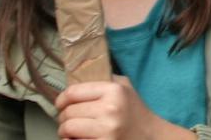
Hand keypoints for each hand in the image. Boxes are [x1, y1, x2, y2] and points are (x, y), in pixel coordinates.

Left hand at [55, 76, 176, 139]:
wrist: (150, 136)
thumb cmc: (135, 112)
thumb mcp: (124, 87)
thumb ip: (104, 79)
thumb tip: (78, 76)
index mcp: (114, 91)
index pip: (73, 92)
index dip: (61, 99)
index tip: (60, 104)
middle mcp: (110, 110)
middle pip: (68, 112)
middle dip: (64, 117)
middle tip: (68, 120)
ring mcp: (107, 130)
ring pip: (68, 128)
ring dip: (65, 131)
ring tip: (72, 131)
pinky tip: (79, 138)